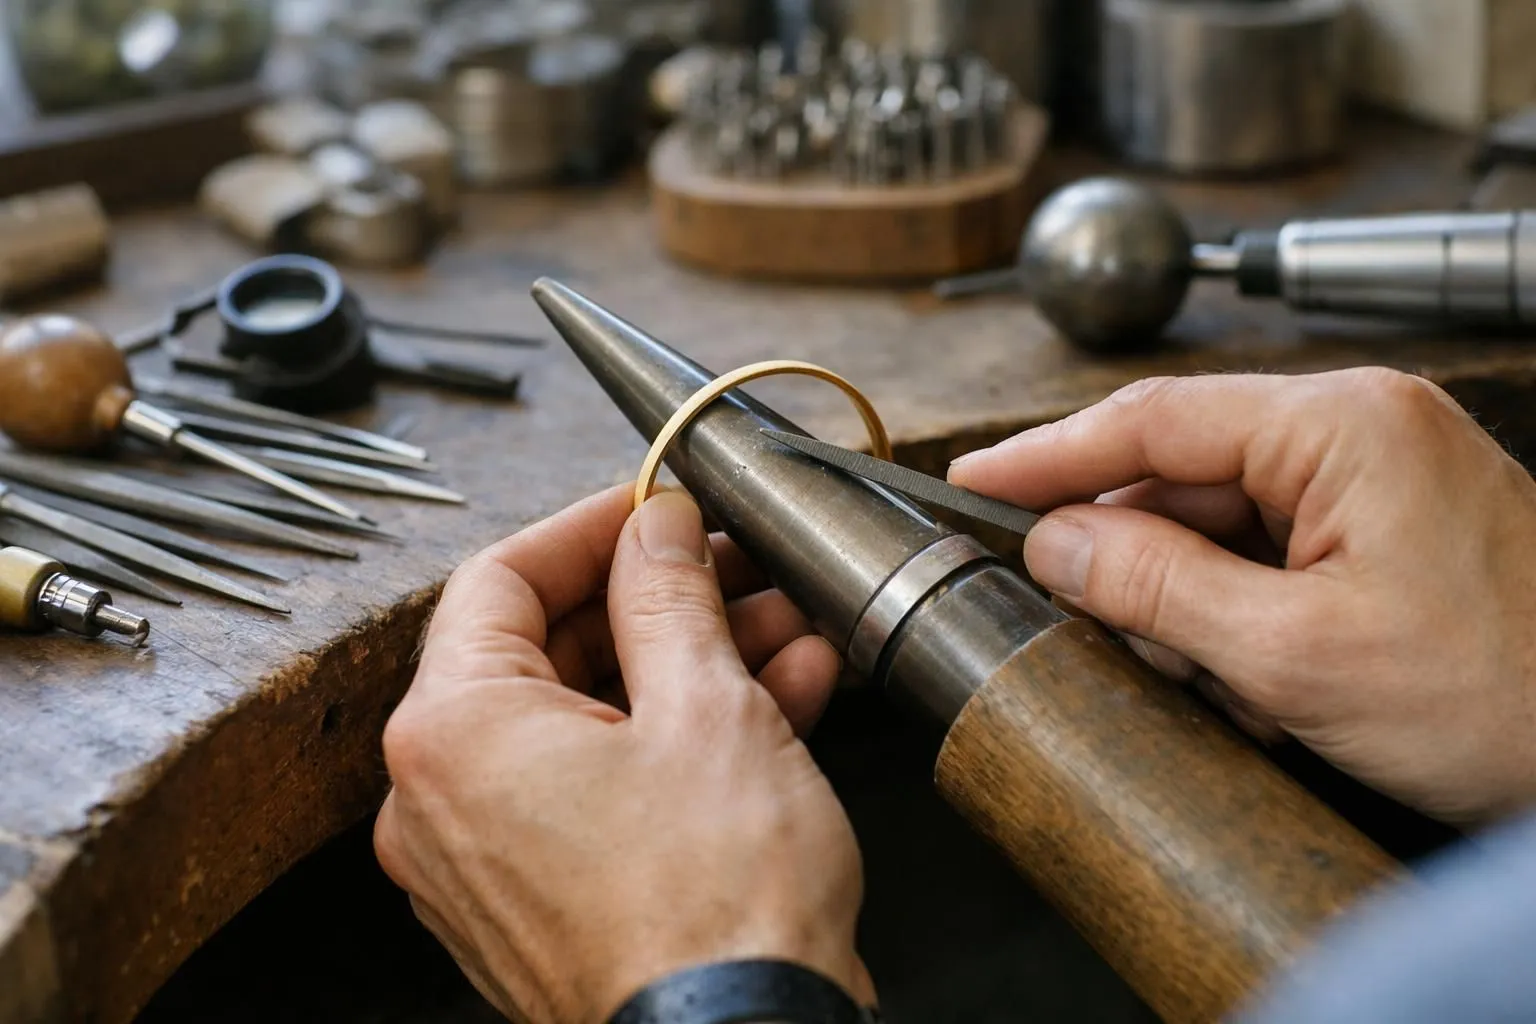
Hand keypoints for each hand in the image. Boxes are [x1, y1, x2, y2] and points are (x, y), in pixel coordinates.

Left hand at [374, 486, 871, 1021]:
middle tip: (743, 571)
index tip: (659, 504)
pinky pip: (600, 789)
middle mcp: (444, 801)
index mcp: (454, 734)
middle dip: (666, 602)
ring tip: (789, 636)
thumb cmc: (718, 907)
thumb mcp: (707, 706)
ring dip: (692, 668)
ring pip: (590, 720)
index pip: (503, 578)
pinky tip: (779, 704)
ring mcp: (489, 862)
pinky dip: (678, 743)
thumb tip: (656, 529)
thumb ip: (669, 596)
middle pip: (551, 651)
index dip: (594, 526)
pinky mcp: (541, 904)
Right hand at [950, 368, 1535, 824]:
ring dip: (1190, 606)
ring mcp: (1381, 481)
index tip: (972, 483)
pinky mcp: (1390, 533)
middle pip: (1184, 472)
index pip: (1152, 419)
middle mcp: (1363, 430)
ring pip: (1223, 523)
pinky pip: (1272, 555)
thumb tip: (1055, 543)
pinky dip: (1240, 619)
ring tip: (1217, 687)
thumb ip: (1156, 586)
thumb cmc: (1507, 700)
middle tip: (1083, 626)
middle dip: (1131, 559)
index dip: (1048, 454)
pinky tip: (1252, 685)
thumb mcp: (1294, 654)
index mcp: (1345, 424)